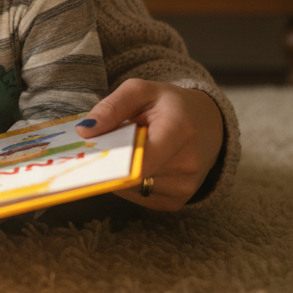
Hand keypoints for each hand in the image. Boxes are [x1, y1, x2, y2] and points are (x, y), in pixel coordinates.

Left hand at [75, 78, 224, 210]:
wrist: (207, 123)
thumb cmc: (170, 105)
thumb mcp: (140, 91)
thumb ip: (111, 107)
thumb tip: (85, 131)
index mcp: (179, 130)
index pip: (139, 158)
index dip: (111, 158)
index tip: (91, 152)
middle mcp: (187, 164)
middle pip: (131, 174)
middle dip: (112, 162)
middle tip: (105, 146)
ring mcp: (185, 187)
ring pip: (132, 188)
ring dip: (122, 172)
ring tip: (130, 151)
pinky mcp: (177, 202)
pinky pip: (139, 196)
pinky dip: (131, 183)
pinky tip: (138, 165)